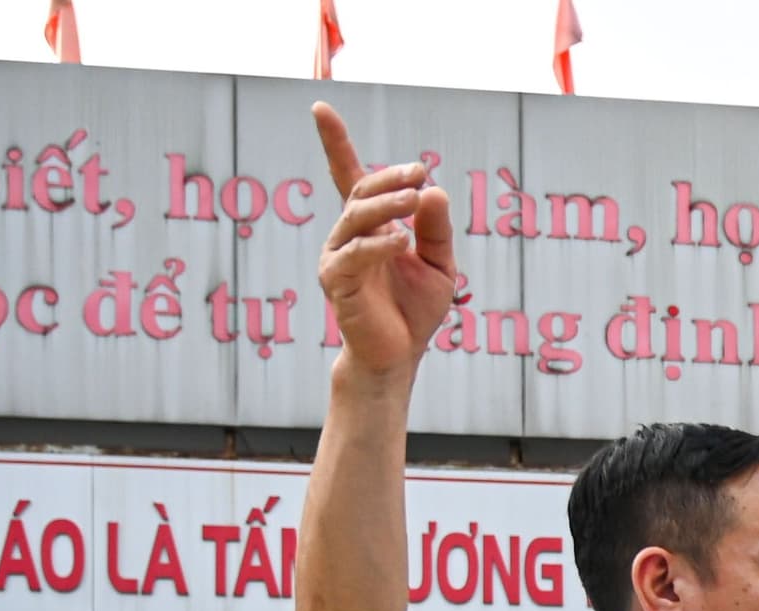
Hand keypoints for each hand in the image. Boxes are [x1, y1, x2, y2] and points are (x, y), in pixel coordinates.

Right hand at [312, 104, 458, 380]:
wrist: (399, 355)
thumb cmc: (414, 310)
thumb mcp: (438, 265)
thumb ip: (436, 231)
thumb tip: (434, 190)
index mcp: (370, 225)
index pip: (348, 175)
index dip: (334, 142)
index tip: (319, 107)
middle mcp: (347, 234)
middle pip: (361, 190)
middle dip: (390, 177)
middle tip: (420, 173)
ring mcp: (337, 255)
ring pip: (357, 217)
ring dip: (388, 204)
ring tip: (416, 198)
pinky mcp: (335, 281)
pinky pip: (354, 254)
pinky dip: (378, 244)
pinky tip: (401, 240)